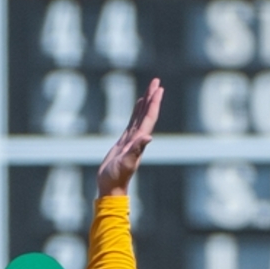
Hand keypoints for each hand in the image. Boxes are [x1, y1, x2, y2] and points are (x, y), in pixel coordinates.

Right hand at [96, 77, 162, 197]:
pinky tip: (138, 106)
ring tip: (150, 89)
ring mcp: (132, 139)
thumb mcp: (126, 163)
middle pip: (147, 113)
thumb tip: (148, 137)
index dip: (154, 103)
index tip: (158, 88)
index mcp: (139, 140)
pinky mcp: (124, 142)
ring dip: (146, 102)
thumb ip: (136, 150)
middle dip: (151, 97)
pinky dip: (136, 112)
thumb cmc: (117, 177)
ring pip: (140, 116)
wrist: (110, 187)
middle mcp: (138, 138)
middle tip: (156, 81)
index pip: (149, 118)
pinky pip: (132, 122)